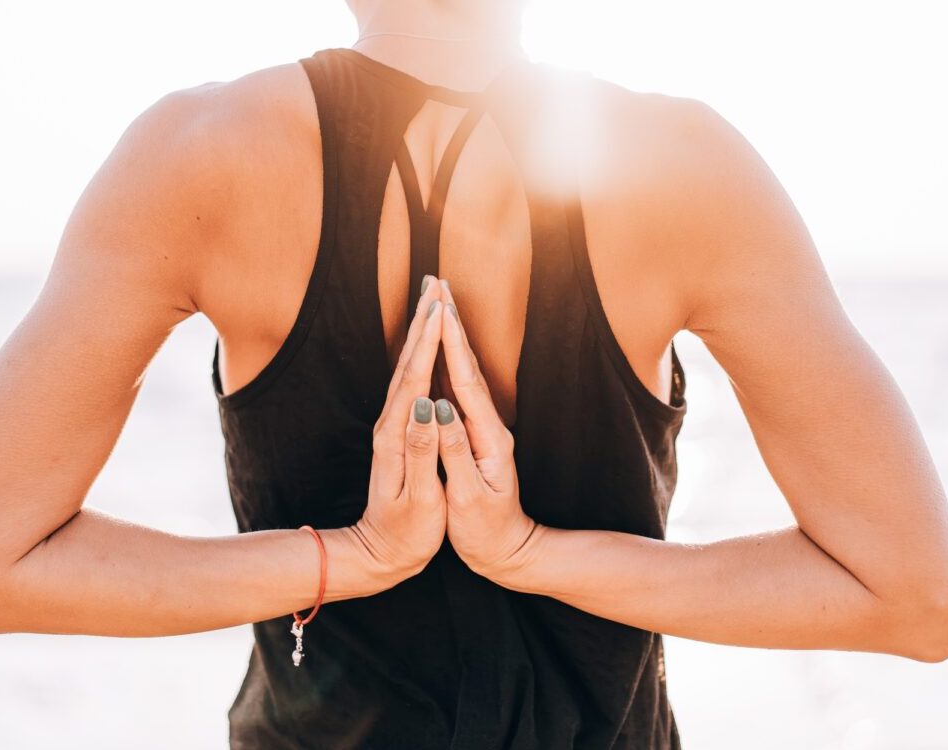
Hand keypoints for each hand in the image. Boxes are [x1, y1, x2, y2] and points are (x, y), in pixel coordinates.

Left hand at [348, 276, 447, 583]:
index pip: (416, 380)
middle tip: (435, 283)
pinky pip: (410, 382)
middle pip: (408, 363)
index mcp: (396, 437)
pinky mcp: (397, 432)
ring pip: (407, 368)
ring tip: (433, 300)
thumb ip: (422, 452)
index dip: (430, 342)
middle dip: (423, 321)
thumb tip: (427, 408)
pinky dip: (419, 355)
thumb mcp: (419, 499)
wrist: (378, 556)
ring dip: (420, 332)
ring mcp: (390, 427)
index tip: (442, 307)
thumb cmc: (405, 535)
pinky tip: (426, 343)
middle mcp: (389, 425)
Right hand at [432, 280, 541, 581]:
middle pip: (467, 364)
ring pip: (462, 371)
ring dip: (449, 335)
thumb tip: (440, 411)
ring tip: (435, 302)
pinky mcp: (474, 435)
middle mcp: (489, 425)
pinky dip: (446, 360)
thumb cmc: (488, 532)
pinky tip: (435, 347)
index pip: (465, 381)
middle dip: (450, 323)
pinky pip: (457, 387)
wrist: (511, 553)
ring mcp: (483, 428)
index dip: (450, 343)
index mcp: (488, 437)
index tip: (438, 309)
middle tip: (436, 284)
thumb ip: (454, 453)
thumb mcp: (469, 498)